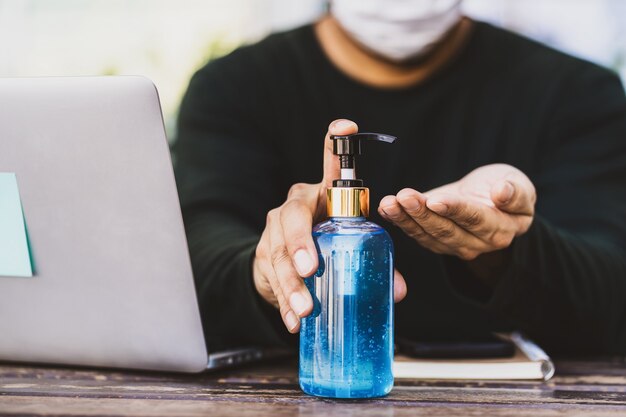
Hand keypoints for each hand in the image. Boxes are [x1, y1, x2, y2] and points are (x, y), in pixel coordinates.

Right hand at [253, 119, 406, 333]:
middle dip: (301, 242)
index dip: (335, 144)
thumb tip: (397, 291)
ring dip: (292, 283)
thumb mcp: (347, 242)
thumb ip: (374, 260)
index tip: (345, 126)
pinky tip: (294, 320)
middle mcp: (295, 207)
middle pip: (292, 216)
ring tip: (306, 308)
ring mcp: (274, 232)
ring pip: (278, 253)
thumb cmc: (323, 242)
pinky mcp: (263, 257)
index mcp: (322, 195)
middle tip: (313, 268)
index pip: (329, 166)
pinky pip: (271, 278)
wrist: (283, 260)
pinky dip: (283, 301)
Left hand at [378, 164, 535, 261]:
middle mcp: (476, 243)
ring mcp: (453, 245)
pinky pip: (415, 232)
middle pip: (446, 230)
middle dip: (423, 214)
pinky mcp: (434, 240)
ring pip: (427, 234)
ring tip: (390, 203)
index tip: (436, 200)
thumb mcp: (521, 185)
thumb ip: (516, 193)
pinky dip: (399, 221)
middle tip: (405, 197)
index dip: (455, 210)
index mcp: (500, 230)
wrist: (490, 196)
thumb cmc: (505, 188)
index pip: (475, 220)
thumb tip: (502, 193)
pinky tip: (386, 208)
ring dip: (406, 218)